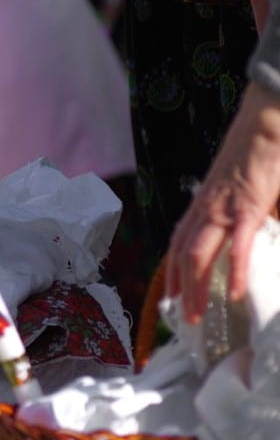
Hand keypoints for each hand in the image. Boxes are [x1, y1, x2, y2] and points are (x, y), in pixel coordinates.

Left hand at [166, 82, 279, 322]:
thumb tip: (259, 232)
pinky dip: (234, 270)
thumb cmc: (260, 152)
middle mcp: (205, 208)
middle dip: (180, 290)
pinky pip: (237, 244)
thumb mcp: (247, 188)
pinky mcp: (247, 205)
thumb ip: (248, 214)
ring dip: (196, 288)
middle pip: (182, 255)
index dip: (172, 273)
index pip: (179, 244)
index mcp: (204, 204)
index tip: (172, 298)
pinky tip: (233, 293)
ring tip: (198, 317)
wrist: (267, 119)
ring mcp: (223, 207)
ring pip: (199, 254)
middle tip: (184, 319)